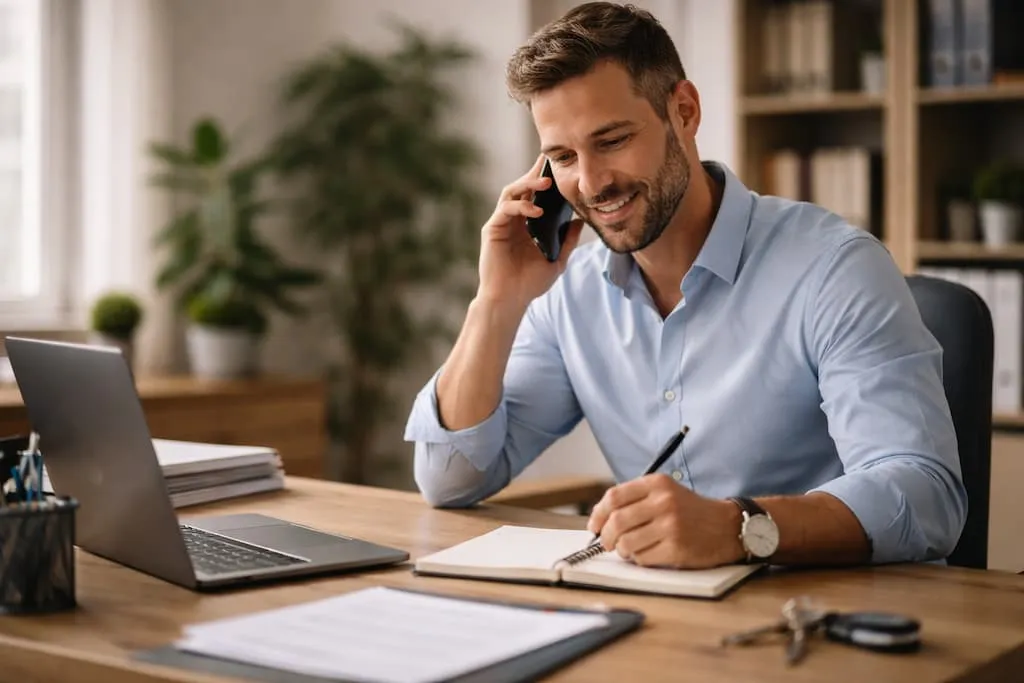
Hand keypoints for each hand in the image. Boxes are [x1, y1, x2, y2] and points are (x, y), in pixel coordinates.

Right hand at [477, 154, 584, 311]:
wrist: (510, 300)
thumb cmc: (530, 283)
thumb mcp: (556, 260)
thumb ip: (567, 240)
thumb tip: (580, 221)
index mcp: (526, 224)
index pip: (535, 195)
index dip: (544, 178)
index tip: (558, 164)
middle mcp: (512, 219)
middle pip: (522, 187)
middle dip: (535, 172)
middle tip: (550, 159)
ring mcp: (501, 223)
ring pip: (512, 192)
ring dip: (528, 184)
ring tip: (546, 181)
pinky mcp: (492, 229)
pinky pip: (506, 209)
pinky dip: (521, 206)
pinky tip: (536, 211)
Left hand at [586, 474, 744, 568]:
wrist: (727, 526)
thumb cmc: (691, 511)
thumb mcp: (666, 492)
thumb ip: (636, 499)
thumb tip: (600, 519)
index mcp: (657, 484)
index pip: (614, 497)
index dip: (598, 514)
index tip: (594, 526)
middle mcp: (664, 502)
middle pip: (616, 521)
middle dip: (605, 536)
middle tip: (606, 543)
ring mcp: (671, 526)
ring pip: (626, 543)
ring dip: (622, 550)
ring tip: (629, 549)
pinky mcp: (677, 549)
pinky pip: (643, 558)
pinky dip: (639, 559)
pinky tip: (648, 554)